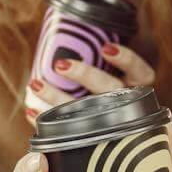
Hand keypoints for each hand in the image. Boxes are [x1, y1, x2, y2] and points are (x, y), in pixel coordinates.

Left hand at [25, 41, 155, 123]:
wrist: (104, 140)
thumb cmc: (105, 89)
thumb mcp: (110, 73)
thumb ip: (100, 56)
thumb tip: (77, 31)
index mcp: (136, 87)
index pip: (141, 72)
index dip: (126, 60)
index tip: (105, 49)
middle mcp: (124, 103)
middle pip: (110, 89)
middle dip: (85, 75)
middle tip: (60, 64)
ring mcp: (107, 122)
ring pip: (86, 111)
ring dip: (57, 97)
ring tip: (35, 84)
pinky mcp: (89, 135)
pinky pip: (67, 130)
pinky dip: (45, 119)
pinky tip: (31, 110)